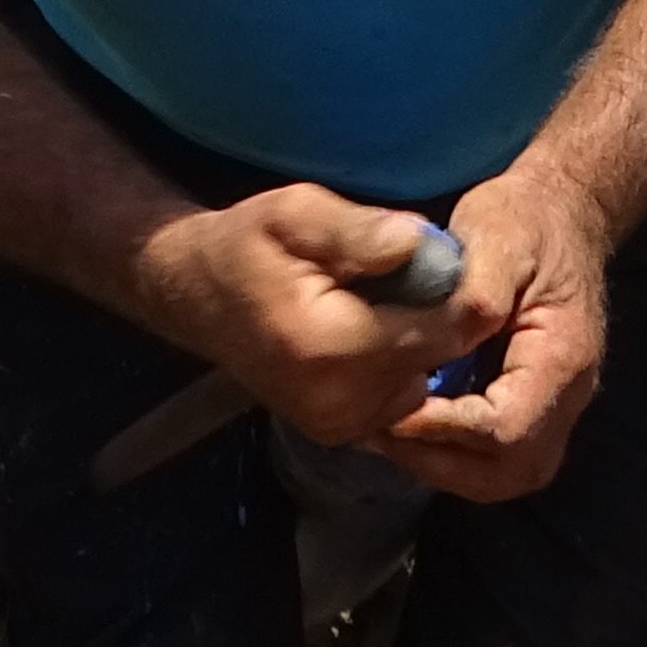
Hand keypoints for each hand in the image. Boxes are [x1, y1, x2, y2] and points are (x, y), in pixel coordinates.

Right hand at [131, 182, 506, 448]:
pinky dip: (397, 365)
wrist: (192, 296)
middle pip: (436, 359)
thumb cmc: (244, 246)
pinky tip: (367, 333)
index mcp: (330, 348)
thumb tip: (422, 240)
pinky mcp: (338, 432)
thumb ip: (358, 230)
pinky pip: (399, 398)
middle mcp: (337, 401)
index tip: (439, 257)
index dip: (453, 292)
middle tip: (402, 275)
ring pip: (423, 381)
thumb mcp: (294, 214)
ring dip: (417, 343)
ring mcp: (337, 425)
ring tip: (379, 303)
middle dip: (435, 315)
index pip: (440, 331)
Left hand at [371, 167, 614, 501]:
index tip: (393, 410)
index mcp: (563, 356)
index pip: (509, 427)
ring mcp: (554, 406)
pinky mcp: (533, 406)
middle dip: (441, 462)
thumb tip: (456, 329)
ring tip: (388, 434)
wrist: (560, 214)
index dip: (447, 429)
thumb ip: (478, 285)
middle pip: (512, 470)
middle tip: (382, 432)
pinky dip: (451, 456)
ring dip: (443, 467)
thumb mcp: (499, 232)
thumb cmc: (526, 221)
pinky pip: (496, 458)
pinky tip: (407, 425)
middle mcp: (568, 395)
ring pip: (505, 475)